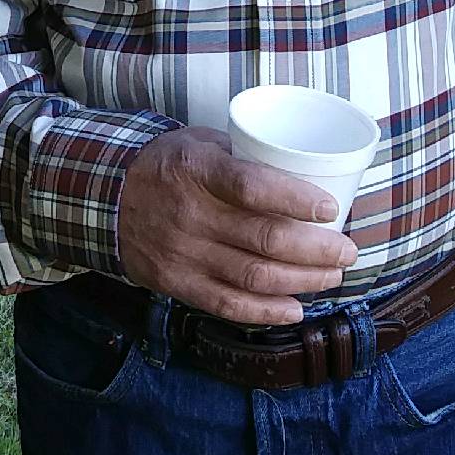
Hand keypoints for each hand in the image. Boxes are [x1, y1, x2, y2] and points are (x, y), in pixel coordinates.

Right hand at [115, 126, 357, 324]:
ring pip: (254, 277)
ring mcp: (183, 253)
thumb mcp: (201, 143)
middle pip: (265, 239)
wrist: (107, 197)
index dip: (296, 200)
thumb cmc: (168, 165)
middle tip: (347, 251)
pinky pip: (227, 305)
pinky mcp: (177, 283)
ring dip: (302, 281)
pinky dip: (265, 312)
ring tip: (331, 277)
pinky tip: (295, 308)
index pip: (253, 187)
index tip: (330, 208)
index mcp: (197, 171)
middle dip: (317, 250)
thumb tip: (305, 174)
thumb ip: (245, 158)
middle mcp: (190, 214)